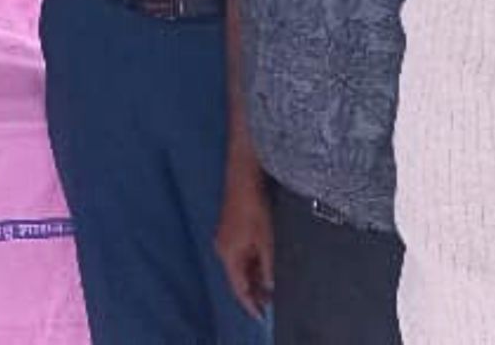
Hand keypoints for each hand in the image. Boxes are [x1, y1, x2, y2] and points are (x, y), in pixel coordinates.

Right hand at [214, 164, 272, 320]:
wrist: (243, 177)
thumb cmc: (254, 208)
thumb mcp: (265, 240)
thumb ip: (267, 265)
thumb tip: (269, 285)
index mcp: (228, 254)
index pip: (238, 287)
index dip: (249, 303)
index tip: (261, 316)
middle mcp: (223, 249)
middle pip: (238, 277)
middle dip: (253, 291)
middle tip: (270, 304)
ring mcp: (226, 239)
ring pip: (240, 266)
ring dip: (254, 277)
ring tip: (271, 289)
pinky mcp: (231, 229)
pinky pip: (241, 255)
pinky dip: (252, 264)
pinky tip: (265, 267)